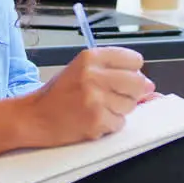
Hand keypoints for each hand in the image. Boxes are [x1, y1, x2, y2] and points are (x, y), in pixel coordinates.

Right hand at [18, 47, 154, 147]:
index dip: (131, 72)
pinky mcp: (96, 119)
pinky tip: (92, 120)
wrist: (33, 117)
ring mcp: (95, 98)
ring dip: (118, 111)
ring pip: (131, 105)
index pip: (134, 60)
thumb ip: (115, 72)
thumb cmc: (58, 95)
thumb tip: (150, 86)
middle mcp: (93, 74)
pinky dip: (109, 125)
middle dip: (130, 93)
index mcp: (90, 57)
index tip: (121, 79)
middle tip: (111, 97)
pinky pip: (120, 123)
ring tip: (96, 108)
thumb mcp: (83, 71)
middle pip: (138, 83)